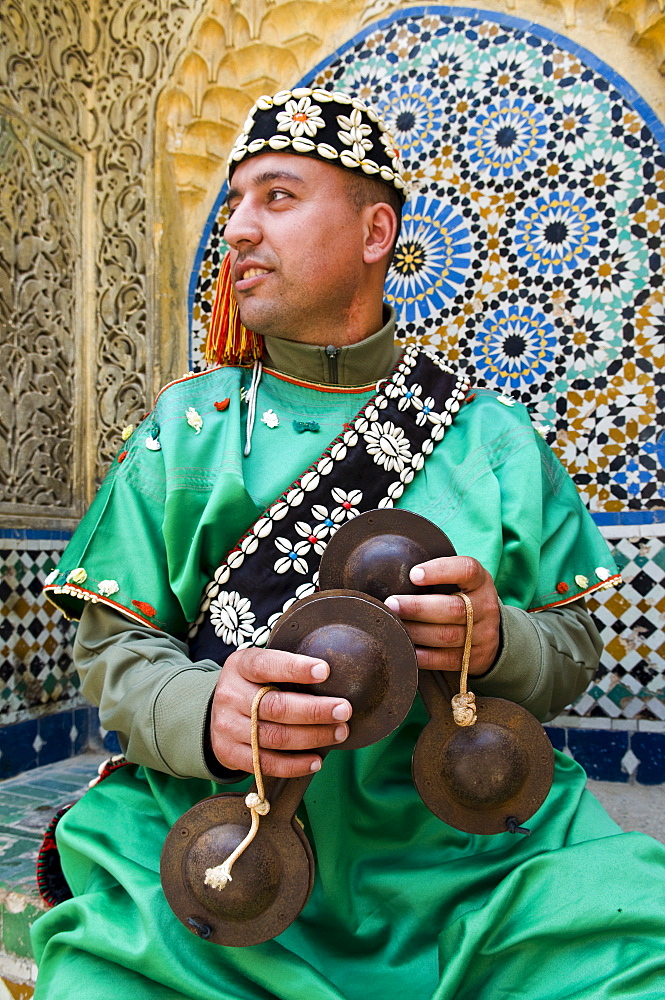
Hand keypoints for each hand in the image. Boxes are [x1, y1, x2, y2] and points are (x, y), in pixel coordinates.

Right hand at [210, 647, 351, 777]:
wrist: (215, 711)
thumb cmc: (252, 684)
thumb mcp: (261, 666)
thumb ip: (286, 668)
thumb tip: (329, 676)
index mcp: (240, 666)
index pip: (266, 665)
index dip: (295, 668)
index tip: (325, 671)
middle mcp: (230, 695)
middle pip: (276, 707)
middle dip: (315, 710)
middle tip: (344, 710)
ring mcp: (227, 727)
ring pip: (275, 737)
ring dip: (313, 737)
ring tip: (339, 733)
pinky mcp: (229, 753)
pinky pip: (266, 764)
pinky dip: (295, 765)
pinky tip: (316, 760)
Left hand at [384, 556, 499, 675]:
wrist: (489, 631)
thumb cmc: (462, 597)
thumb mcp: (460, 580)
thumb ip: (437, 576)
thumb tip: (395, 575)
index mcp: (480, 581)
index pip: (467, 570)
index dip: (441, 571)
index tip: (414, 574)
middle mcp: (485, 607)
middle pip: (453, 609)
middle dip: (418, 607)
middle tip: (392, 604)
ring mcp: (482, 635)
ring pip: (447, 636)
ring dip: (416, 631)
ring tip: (394, 625)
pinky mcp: (474, 658)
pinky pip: (446, 660)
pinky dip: (423, 656)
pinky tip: (407, 648)